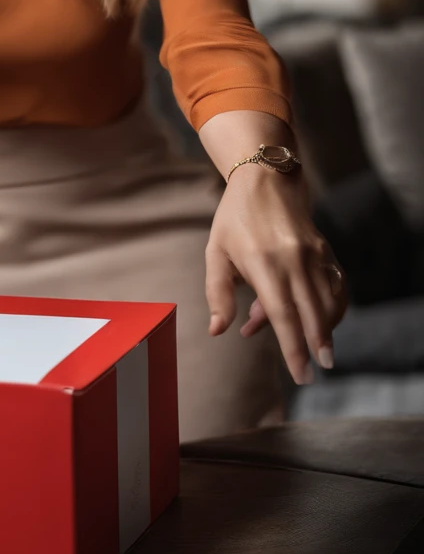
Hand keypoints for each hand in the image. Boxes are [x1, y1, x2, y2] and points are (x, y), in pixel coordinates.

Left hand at [205, 167, 348, 384]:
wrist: (266, 178)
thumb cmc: (234, 219)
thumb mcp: (216, 253)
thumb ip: (218, 294)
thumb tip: (217, 331)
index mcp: (263, 263)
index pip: (283, 315)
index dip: (293, 348)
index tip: (302, 375)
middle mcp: (293, 260)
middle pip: (312, 314)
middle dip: (316, 347)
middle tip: (316, 373)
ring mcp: (313, 254)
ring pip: (328, 302)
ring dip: (325, 329)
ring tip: (314, 348)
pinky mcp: (325, 250)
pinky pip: (336, 286)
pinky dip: (334, 307)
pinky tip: (322, 319)